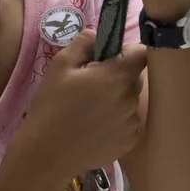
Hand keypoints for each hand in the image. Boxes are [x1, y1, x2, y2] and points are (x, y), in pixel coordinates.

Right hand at [19, 29, 146, 178]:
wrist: (47, 154)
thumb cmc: (51, 107)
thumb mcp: (60, 66)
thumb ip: (83, 43)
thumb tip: (98, 36)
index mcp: (117, 77)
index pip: (142, 53)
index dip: (128, 52)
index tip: (110, 59)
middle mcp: (131, 99)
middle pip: (135, 78)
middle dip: (118, 77)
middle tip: (92, 86)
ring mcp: (132, 123)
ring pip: (131, 101)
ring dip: (117, 100)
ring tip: (91, 111)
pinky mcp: (130, 142)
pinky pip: (129, 123)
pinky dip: (117, 122)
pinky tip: (95, 128)